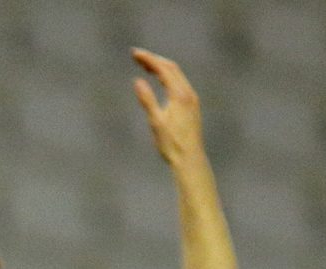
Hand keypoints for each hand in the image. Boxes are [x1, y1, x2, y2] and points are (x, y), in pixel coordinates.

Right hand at [131, 48, 204, 165]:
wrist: (189, 158)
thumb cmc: (171, 144)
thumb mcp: (156, 122)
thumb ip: (147, 100)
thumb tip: (137, 81)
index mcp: (179, 95)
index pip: (163, 69)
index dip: (148, 59)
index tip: (134, 54)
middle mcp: (188, 93)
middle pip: (171, 68)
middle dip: (154, 60)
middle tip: (137, 57)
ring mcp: (192, 98)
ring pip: (177, 75)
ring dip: (162, 67)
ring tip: (146, 65)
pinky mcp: (192, 105)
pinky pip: (180, 83)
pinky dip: (168, 76)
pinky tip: (161, 81)